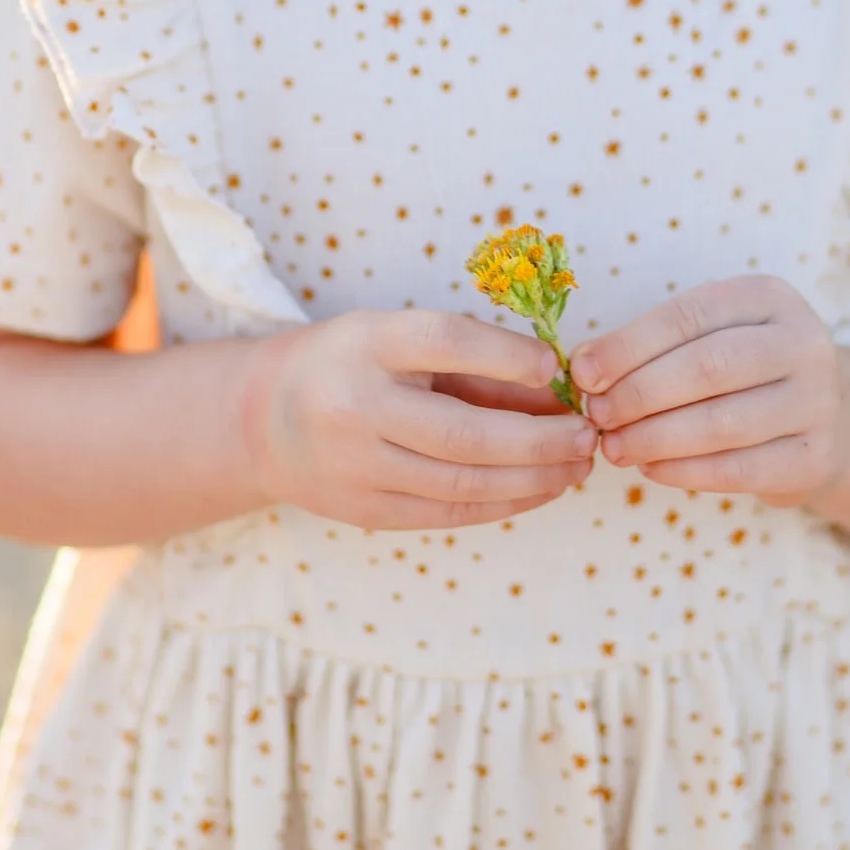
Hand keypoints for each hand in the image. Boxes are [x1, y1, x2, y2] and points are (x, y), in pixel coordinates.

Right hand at [243, 307, 596, 531]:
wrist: (261, 419)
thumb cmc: (349, 364)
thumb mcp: (395, 338)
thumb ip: (471, 361)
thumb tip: (557, 387)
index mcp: (367, 344)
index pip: (446, 342)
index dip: (507, 355)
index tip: (554, 367)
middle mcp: (356, 406)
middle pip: (463, 431)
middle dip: (539, 439)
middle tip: (588, 434)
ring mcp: (356, 467)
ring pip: (461, 481)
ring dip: (532, 478)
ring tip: (577, 466)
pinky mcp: (363, 510)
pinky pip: (446, 511)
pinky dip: (501, 502)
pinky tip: (539, 489)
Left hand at [567, 275, 849, 505]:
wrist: (831, 417)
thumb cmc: (747, 369)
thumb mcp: (716, 334)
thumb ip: (657, 345)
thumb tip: (585, 369)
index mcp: (769, 297)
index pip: (690, 315)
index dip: (629, 345)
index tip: (582, 372)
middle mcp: (802, 343)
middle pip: (708, 367)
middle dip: (639, 394)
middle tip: (595, 415)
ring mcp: (817, 402)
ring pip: (722, 423)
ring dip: (654, 438)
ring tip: (613, 447)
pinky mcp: (814, 457)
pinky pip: (738, 469)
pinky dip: (684, 471)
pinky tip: (650, 468)